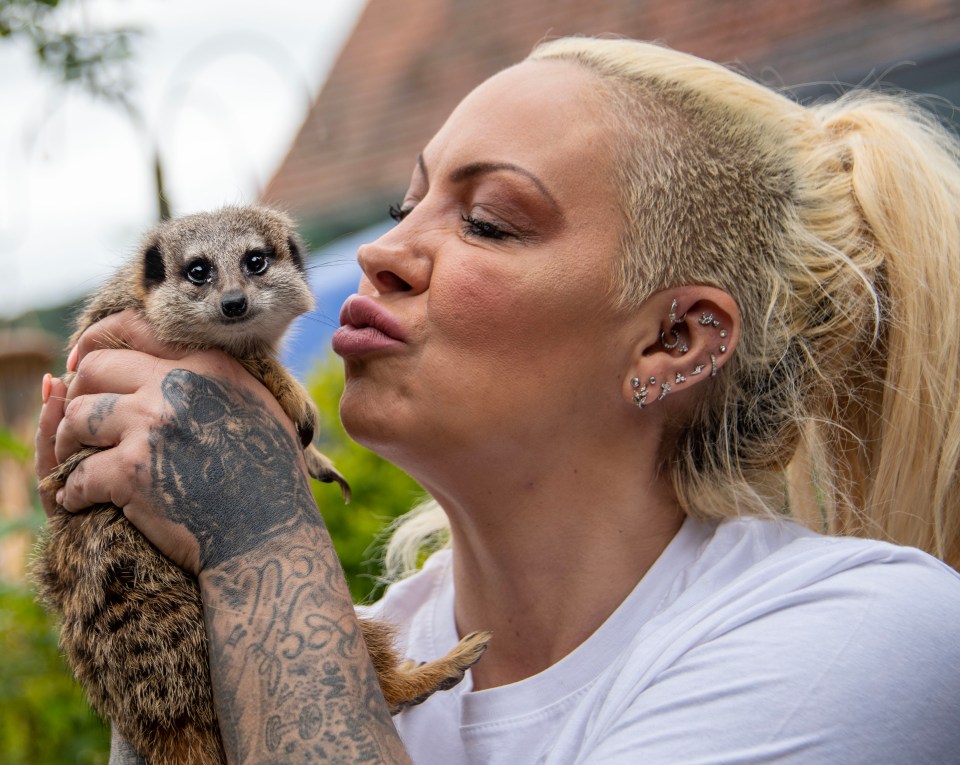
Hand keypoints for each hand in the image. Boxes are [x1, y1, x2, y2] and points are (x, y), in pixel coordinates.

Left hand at [40, 310, 312, 575]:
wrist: (269, 535)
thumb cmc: (271, 476)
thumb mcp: (259, 406)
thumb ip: (220, 378)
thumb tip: (181, 364)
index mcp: (208, 364)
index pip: (133, 328)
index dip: (96, 342)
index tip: (81, 362)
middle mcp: (176, 386)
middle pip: (93, 370)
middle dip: (79, 395)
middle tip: (80, 422)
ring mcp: (152, 427)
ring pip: (76, 417)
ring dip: (68, 442)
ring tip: (75, 461)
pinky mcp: (132, 472)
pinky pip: (77, 474)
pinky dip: (73, 491)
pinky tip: (82, 500)